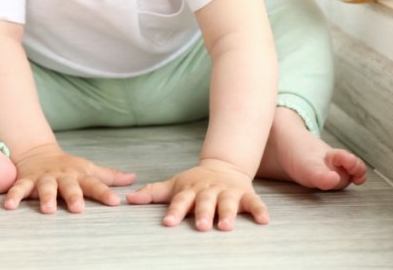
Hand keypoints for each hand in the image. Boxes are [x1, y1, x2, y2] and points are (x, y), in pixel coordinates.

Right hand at [5, 143, 136, 213]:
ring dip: (46, 197)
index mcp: (79, 174)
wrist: (38, 152)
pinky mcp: (26, 181)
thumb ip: (109, 176)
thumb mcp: (88, 169)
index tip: (115, 202)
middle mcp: (62, 176)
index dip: (105, 192)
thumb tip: (133, 178)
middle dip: (74, 196)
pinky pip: (19, 188)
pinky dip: (14, 196)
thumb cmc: (68, 166)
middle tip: (78, 208)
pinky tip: (9, 206)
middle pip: (69, 186)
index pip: (94, 184)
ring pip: (45, 188)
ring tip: (48, 209)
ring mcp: (44, 178)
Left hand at [126, 159, 268, 230]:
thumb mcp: (174, 185)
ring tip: (226, 226)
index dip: (175, 211)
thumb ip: (153, 193)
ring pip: (227, 203)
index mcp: (190, 190)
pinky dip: (259, 210)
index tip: (168, 222)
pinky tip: (264, 220)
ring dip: (227, 213)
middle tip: (201, 226)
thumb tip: (128, 200)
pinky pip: (254, 202)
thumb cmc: (195, 182)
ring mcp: (227, 192)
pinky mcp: (245, 195)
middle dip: (203, 213)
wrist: (224, 165)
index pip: (180, 201)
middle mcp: (209, 191)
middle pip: (205, 202)